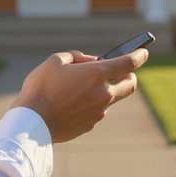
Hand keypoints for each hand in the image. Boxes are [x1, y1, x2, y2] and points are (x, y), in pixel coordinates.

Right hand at [9, 48, 147, 142]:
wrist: (31, 123)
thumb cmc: (40, 88)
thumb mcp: (54, 61)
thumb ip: (76, 57)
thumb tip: (89, 62)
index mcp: (95, 74)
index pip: (128, 62)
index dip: (139, 55)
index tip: (144, 52)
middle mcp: (102, 94)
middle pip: (130, 84)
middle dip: (129, 75)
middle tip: (119, 70)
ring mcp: (98, 111)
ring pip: (111, 98)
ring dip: (104, 89)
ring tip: (80, 87)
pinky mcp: (91, 124)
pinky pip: (97, 110)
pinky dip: (91, 103)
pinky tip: (71, 103)